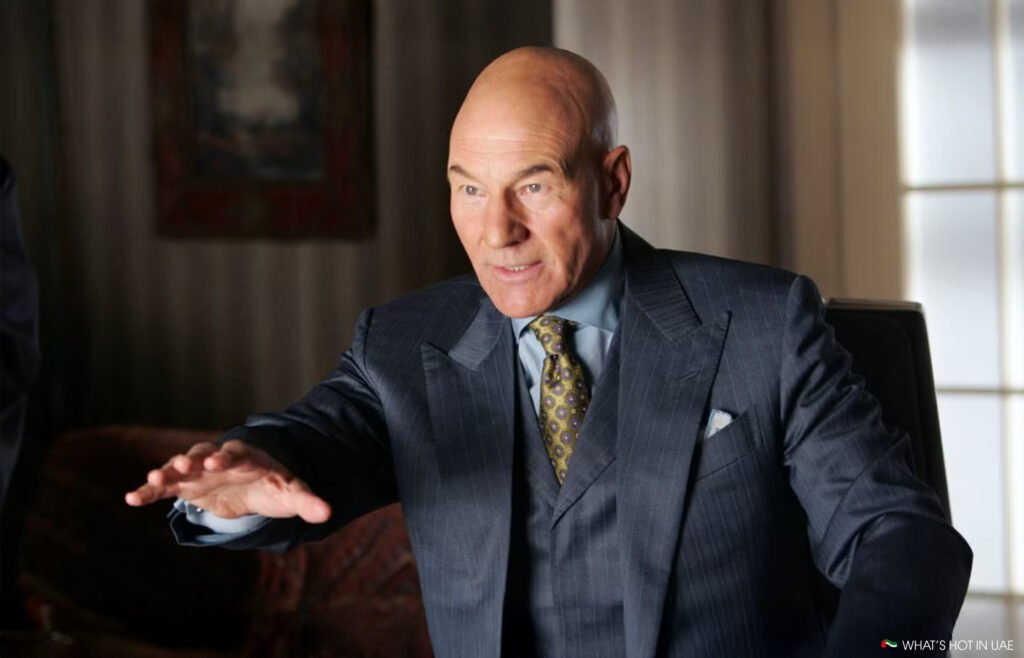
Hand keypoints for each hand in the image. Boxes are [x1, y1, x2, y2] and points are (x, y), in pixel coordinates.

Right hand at [124, 440, 330, 522]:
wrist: (256, 486)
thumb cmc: (275, 486)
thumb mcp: (292, 493)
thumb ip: (308, 501)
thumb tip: (327, 513)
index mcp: (247, 457)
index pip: (236, 453)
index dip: (227, 455)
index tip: (217, 459)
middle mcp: (219, 459)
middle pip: (203, 453)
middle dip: (192, 458)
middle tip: (181, 463)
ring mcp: (200, 470)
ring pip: (180, 467)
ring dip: (166, 472)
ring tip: (151, 481)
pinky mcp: (187, 486)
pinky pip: (165, 488)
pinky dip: (149, 491)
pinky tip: (131, 498)